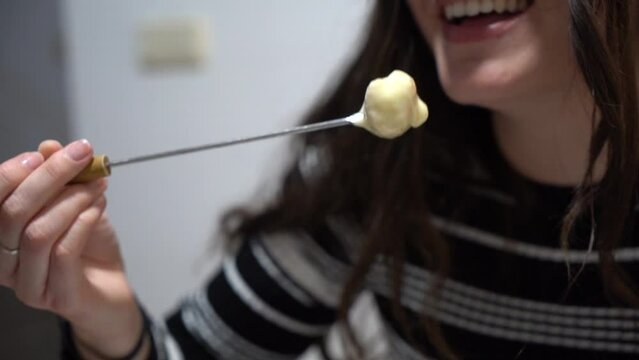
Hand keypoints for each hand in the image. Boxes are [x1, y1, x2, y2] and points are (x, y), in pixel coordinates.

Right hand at [0, 140, 144, 357]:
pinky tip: (98, 207)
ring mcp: (27, 283)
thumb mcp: (75, 204)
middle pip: (13, 213)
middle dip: (49, 177)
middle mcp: (4, 262)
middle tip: (81, 156)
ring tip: (97, 185)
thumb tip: (49, 147)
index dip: (12, 173)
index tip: (46, 152)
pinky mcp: (55, 296)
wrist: (111, 289)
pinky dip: (83, 222)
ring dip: (72, 200)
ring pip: (37, 232)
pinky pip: (63, 252)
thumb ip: (61, 180)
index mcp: (0, 237)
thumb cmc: (88, 248)